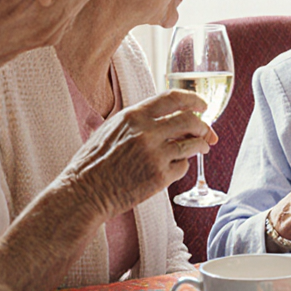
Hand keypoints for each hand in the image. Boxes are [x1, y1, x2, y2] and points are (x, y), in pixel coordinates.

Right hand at [59, 89, 217, 219]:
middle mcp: (146, 132)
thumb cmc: (94, 161)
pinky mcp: (160, 177)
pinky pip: (183, 166)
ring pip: (193, 144)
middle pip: (190, 120)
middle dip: (203, 125)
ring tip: (201, 148)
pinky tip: (172, 168)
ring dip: (201, 145)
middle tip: (207, 131)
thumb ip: (139, 121)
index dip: (193, 99)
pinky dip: (182, 166)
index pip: (173, 98)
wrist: (84, 192)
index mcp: (133, 116)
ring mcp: (155, 155)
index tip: (203, 105)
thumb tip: (169, 118)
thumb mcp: (112, 129)